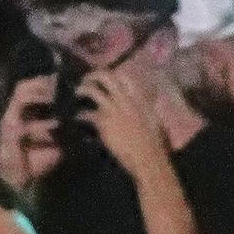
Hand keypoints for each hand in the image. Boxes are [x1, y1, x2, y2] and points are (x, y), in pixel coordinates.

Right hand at [0, 72, 61, 187]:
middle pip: (22, 87)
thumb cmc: (36, 159)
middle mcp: (14, 113)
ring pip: (19, 100)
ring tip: (55, 98)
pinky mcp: (9, 137)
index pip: (29, 87)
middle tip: (59, 84)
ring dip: (38, 97)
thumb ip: (64, 129)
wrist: (19, 179)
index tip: (61, 77)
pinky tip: (55, 123)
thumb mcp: (55, 141)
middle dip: (41, 83)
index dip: (43, 80)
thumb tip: (84, 119)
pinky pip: (23, 127)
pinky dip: (40, 124)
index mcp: (23, 112)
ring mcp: (9, 124)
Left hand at [80, 65, 171, 180]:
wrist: (148, 160)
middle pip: (107, 77)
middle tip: (87, 80)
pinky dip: (81, 115)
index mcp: (140, 100)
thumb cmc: (156, 145)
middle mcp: (126, 100)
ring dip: (83, 89)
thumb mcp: (155, 122)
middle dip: (94, 75)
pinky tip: (78, 118)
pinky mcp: (103, 122)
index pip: (125, 78)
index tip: (107, 78)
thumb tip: (147, 102)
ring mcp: (113, 110)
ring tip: (78, 93)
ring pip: (93, 91)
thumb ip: (147, 109)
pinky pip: (87, 113)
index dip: (114, 74)